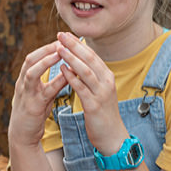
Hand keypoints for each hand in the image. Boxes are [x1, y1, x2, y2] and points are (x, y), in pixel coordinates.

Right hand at [8, 40, 67, 147]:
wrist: (23, 134)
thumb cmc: (34, 113)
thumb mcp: (43, 94)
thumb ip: (53, 82)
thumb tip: (67, 69)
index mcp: (25, 79)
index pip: (33, 57)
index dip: (46, 47)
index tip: (61, 39)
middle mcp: (22, 83)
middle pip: (30, 59)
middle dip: (45, 49)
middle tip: (61, 40)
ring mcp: (26, 94)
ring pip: (31, 72)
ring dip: (46, 61)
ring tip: (60, 52)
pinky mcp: (32, 105)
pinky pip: (44, 90)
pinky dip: (55, 81)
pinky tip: (66, 76)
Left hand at [55, 32, 127, 153]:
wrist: (112, 136)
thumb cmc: (102, 112)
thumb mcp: (98, 90)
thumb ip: (90, 76)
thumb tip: (77, 61)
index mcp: (107, 77)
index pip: (92, 55)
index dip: (78, 44)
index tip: (65, 34)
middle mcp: (107, 82)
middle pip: (90, 59)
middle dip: (74, 46)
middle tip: (60, 35)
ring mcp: (102, 94)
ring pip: (86, 71)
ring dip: (72, 58)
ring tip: (59, 48)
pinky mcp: (94, 106)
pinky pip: (81, 88)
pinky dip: (71, 77)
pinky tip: (61, 69)